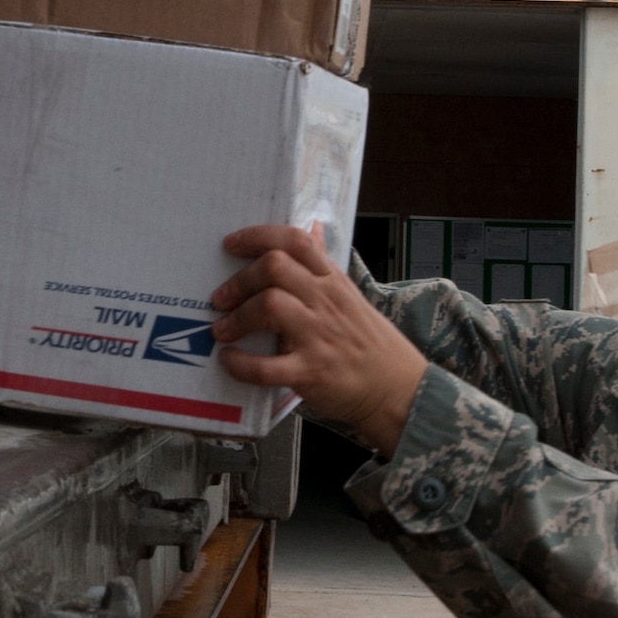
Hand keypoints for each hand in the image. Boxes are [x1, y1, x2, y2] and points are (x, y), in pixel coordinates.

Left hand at [210, 225, 427, 456]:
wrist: (396, 389)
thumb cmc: (367, 342)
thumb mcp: (349, 295)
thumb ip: (323, 264)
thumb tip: (311, 228)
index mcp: (331, 280)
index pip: (296, 241)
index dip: (257, 236)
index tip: (230, 244)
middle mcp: (325, 301)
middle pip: (274, 267)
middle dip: (239, 280)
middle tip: (220, 298)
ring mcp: (318, 336)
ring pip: (269, 306)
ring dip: (236, 317)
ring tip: (222, 330)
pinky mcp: (310, 371)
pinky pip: (266, 366)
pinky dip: (241, 363)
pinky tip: (230, 360)